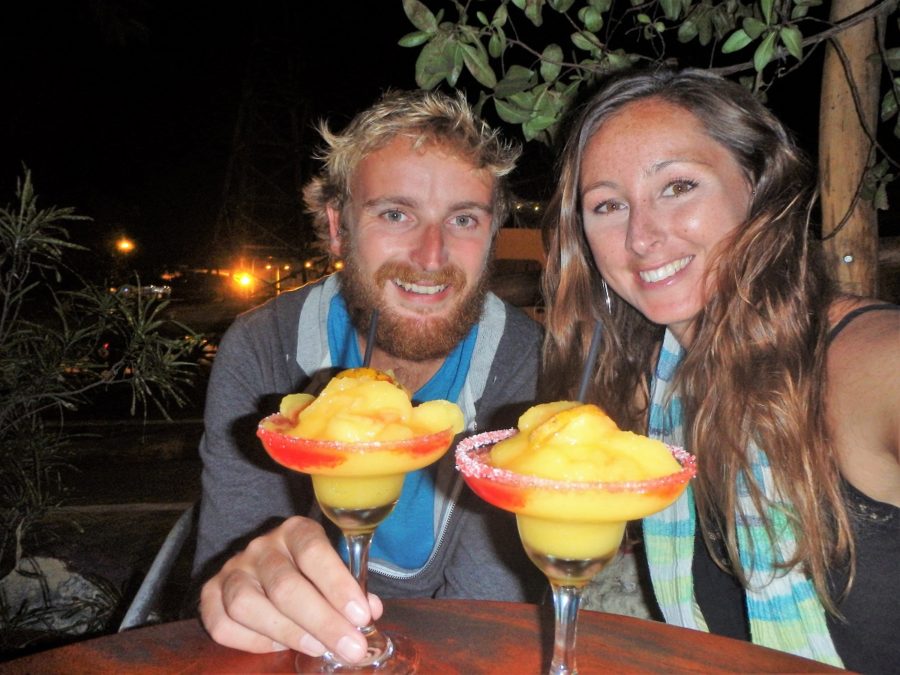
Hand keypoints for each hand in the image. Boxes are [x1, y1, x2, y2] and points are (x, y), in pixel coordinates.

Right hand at [199, 516, 382, 661]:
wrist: (264, 567)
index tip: (362, 615)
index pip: (313, 551)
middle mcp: (261, 547)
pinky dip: (252, 642)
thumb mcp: (333, 570)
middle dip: (322, 621)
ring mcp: (232, 570)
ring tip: (317, 648)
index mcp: (295, 531)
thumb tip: (371, 611)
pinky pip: (223, 625)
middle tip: (350, 647)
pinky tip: (279, 646)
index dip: (338, 584)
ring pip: (248, 605)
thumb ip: (350, 589)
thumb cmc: (308, 571)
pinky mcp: (210, 594)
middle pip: (285, 586)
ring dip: (288, 633)